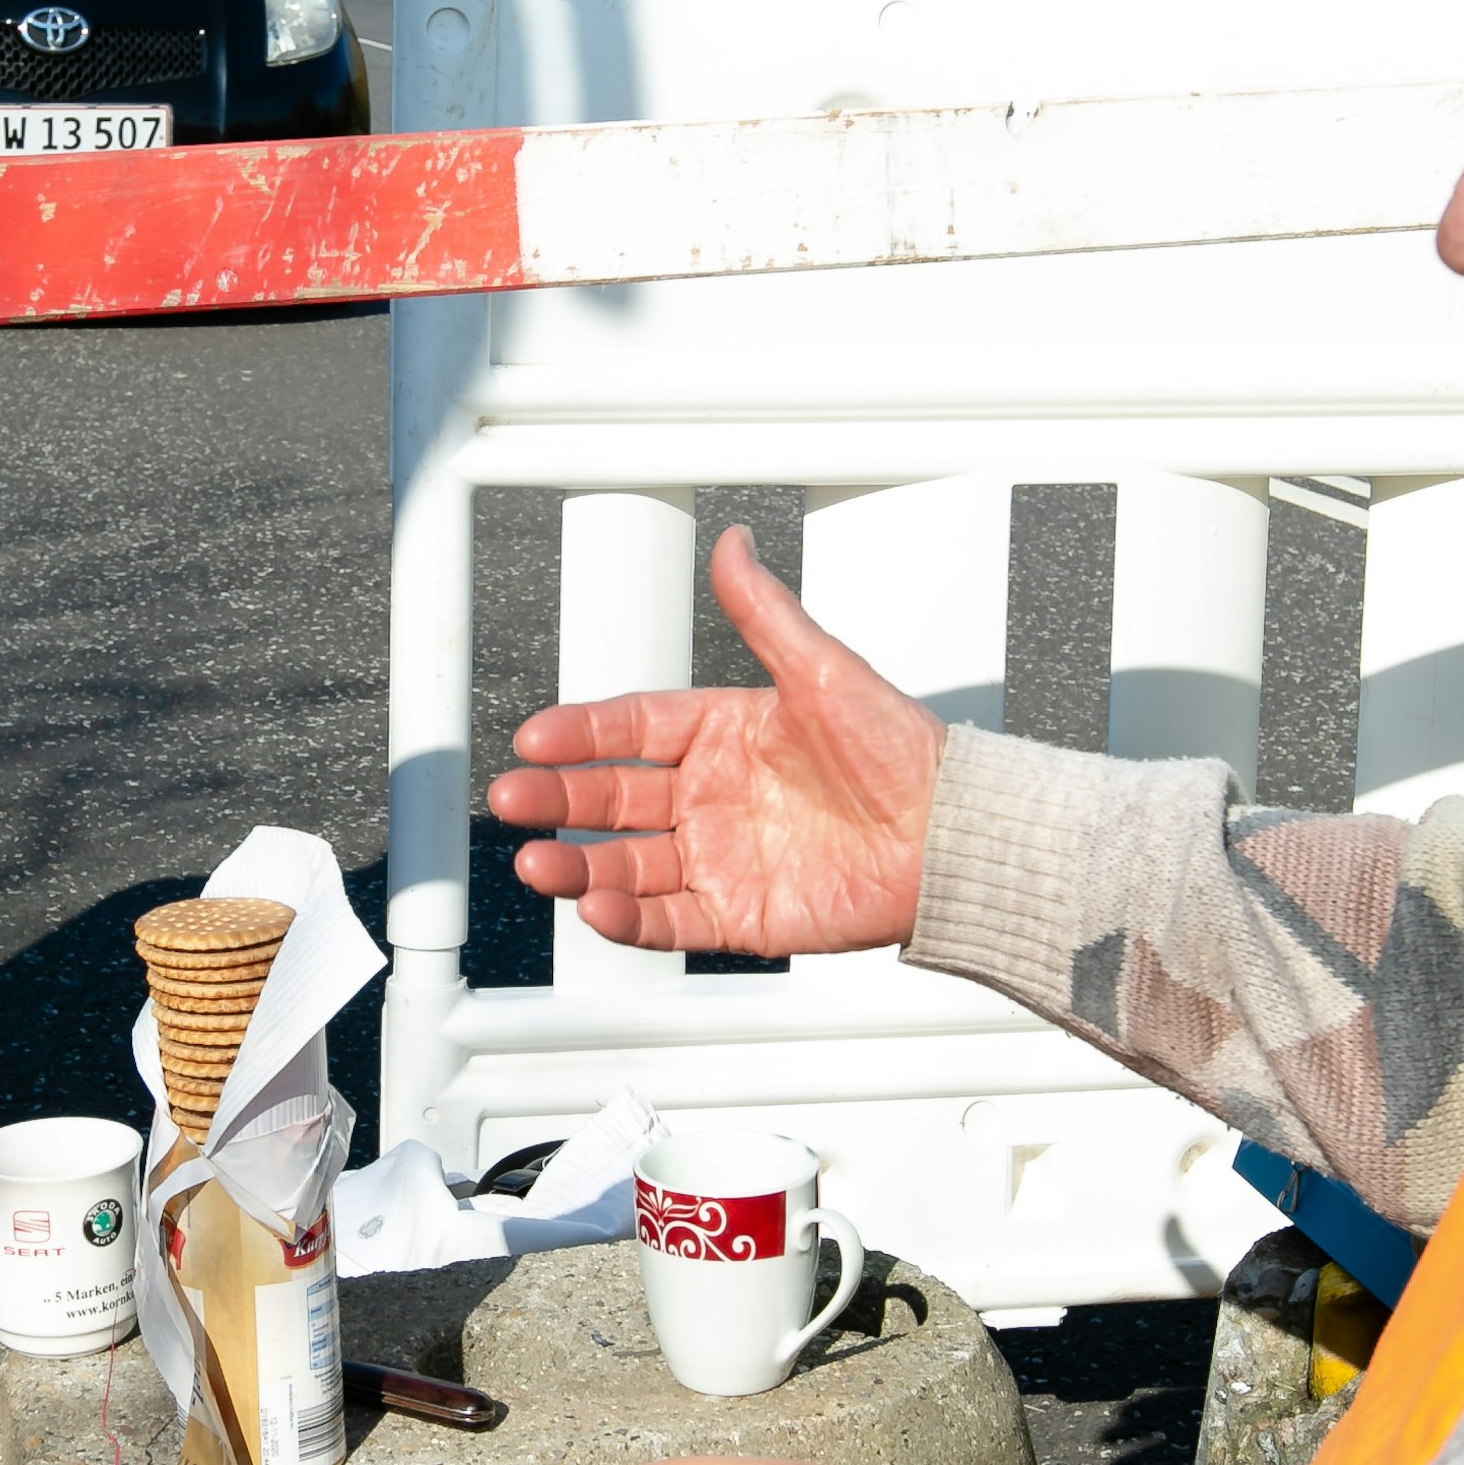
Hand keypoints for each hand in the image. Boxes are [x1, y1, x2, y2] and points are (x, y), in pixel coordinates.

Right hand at [485, 527, 945, 953]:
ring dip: (577, 866)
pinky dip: (629, 920)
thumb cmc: (902, 751)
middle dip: (557, 802)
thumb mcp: (824, 670)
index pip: (631, 728)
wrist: (950, 835)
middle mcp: (712, 797)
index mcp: (723, 734)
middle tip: (513, 800)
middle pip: (612, 800)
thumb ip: (765, 613)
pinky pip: (670, 921)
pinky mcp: (740, 916)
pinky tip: (597, 908)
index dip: (581, 733)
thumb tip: (734, 543)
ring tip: (539, 864)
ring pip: (626, 865)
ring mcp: (721, 859)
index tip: (536, 738)